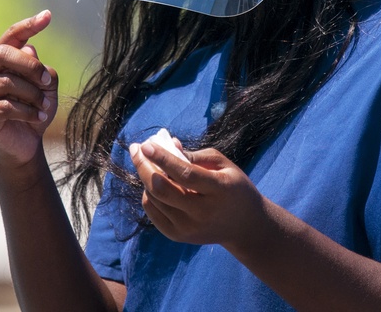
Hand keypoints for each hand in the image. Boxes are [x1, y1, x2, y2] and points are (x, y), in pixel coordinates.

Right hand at [0, 10, 58, 168]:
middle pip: (3, 53)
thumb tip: (30, 50)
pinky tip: (38, 118)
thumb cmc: (34, 110)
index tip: (48, 15)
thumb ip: (42, 69)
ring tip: (44, 107)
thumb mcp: (46, 88)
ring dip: (33, 94)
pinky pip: (5, 106)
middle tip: (47, 81)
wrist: (23, 145)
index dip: (28, 25)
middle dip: (30, 66)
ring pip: (7, 82)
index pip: (11, 35)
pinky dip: (27, 112)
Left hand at [129, 139, 265, 249]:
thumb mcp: (224, 166)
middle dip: (144, 166)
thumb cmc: (233, 188)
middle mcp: (202, 213)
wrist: (244, 227)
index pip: (185, 174)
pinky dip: (148, 194)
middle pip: (163, 189)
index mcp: (219, 191)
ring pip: (155, 199)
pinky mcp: (178, 236)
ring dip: (145, 177)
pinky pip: (153, 212)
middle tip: (135, 149)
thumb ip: (196, 155)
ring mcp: (188, 228)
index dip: (163, 159)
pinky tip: (152, 182)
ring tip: (145, 162)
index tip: (146, 145)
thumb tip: (168, 144)